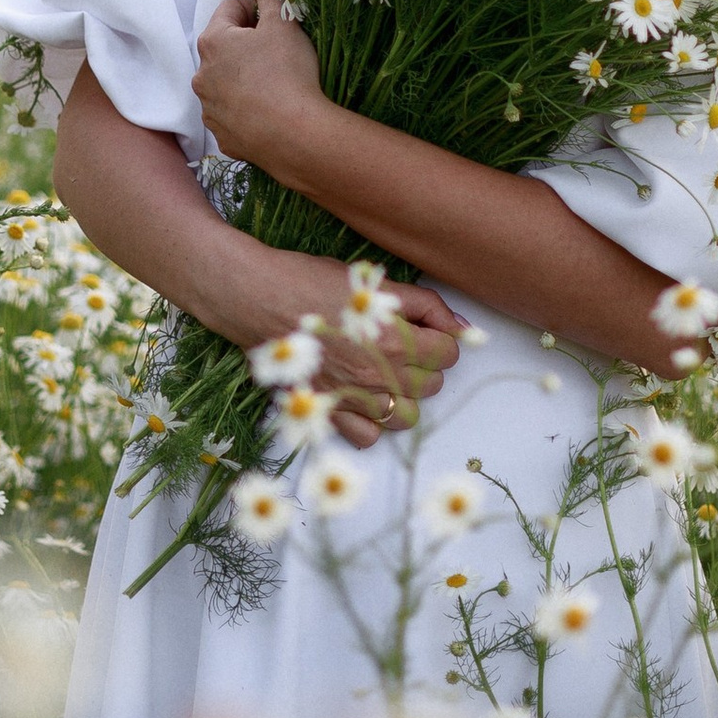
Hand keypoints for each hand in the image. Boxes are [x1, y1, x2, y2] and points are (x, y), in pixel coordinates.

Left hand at [193, 0, 325, 174]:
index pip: (231, 8)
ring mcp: (209, 108)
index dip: (257, 10)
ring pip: (226, 82)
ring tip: (276, 84)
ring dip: (244, 78)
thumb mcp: (283, 22)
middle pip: (225, 47)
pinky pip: (232, 114)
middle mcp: (201, 74)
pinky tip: (270, 111)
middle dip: (248, 45)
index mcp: (213, 41)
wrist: (295, 135)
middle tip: (280, 52)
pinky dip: (247, 109)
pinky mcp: (222, 136)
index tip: (278, 22)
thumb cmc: (288, 71)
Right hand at [219, 246, 460, 448]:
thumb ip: (424, 305)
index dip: (443, 338)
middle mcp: (377, 375)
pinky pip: (367, 437)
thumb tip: (461, 327)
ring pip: (406, 416)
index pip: (448, 354)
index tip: (427, 329)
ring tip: (388, 373)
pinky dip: (373, 423)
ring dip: (405, 396)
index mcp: (393, 340)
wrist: (256, 297)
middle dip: (427, 364)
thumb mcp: (375, 281)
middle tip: (405, 344)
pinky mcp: (327, 409)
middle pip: (432, 385)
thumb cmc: (312, 280)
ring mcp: (352, 397)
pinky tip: (365, 398)